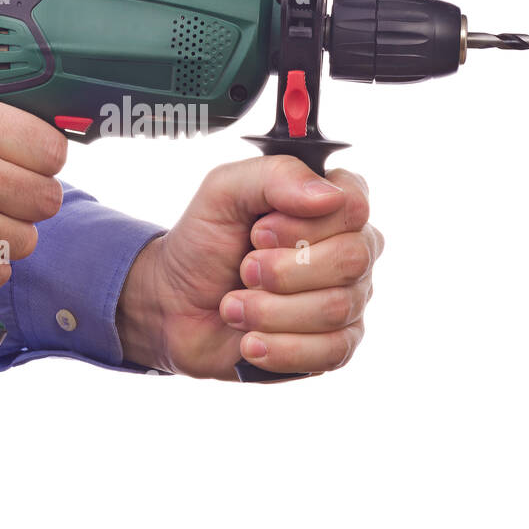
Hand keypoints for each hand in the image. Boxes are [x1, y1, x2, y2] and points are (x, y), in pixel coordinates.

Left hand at [117, 157, 383, 379]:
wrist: (174, 305)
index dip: (302, 225)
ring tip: (234, 307)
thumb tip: (329, 196)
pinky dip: (281, 348)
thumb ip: (275, 176)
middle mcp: (349, 248)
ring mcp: (348, 299)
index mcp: (330, 204)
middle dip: (283, 272)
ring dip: (270, 311)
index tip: (259, 232)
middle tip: (244, 270)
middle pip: (351, 260)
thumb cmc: (205, 243)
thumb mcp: (223, 192)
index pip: (353, 206)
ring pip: (337, 309)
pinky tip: (251, 341)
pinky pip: (332, 352)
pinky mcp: (336, 345)